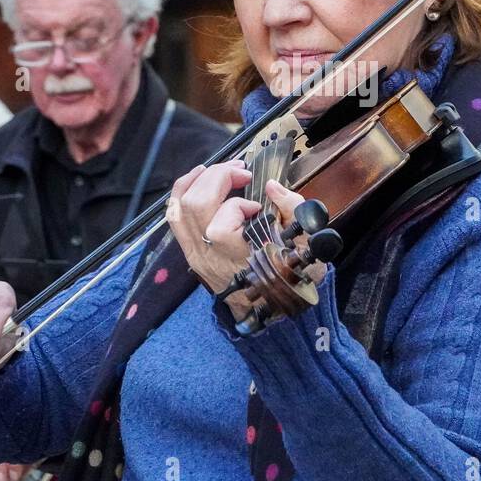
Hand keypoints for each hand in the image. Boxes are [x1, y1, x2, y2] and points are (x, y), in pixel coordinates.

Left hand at [167, 161, 322, 296]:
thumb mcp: (305, 246)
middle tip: (241, 171)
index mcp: (239, 259)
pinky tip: (199, 179)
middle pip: (196, 205)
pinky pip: (175, 217)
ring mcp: (196, 255)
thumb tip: (272, 187)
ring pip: (180, 208)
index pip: (221, 227)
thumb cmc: (289, 277)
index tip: (258, 206)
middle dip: (219, 177)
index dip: (238, 206)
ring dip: (198, 180)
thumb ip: (293, 211)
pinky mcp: (190, 252)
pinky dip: (183, 192)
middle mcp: (211, 257)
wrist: (270, 311)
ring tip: (220, 169)